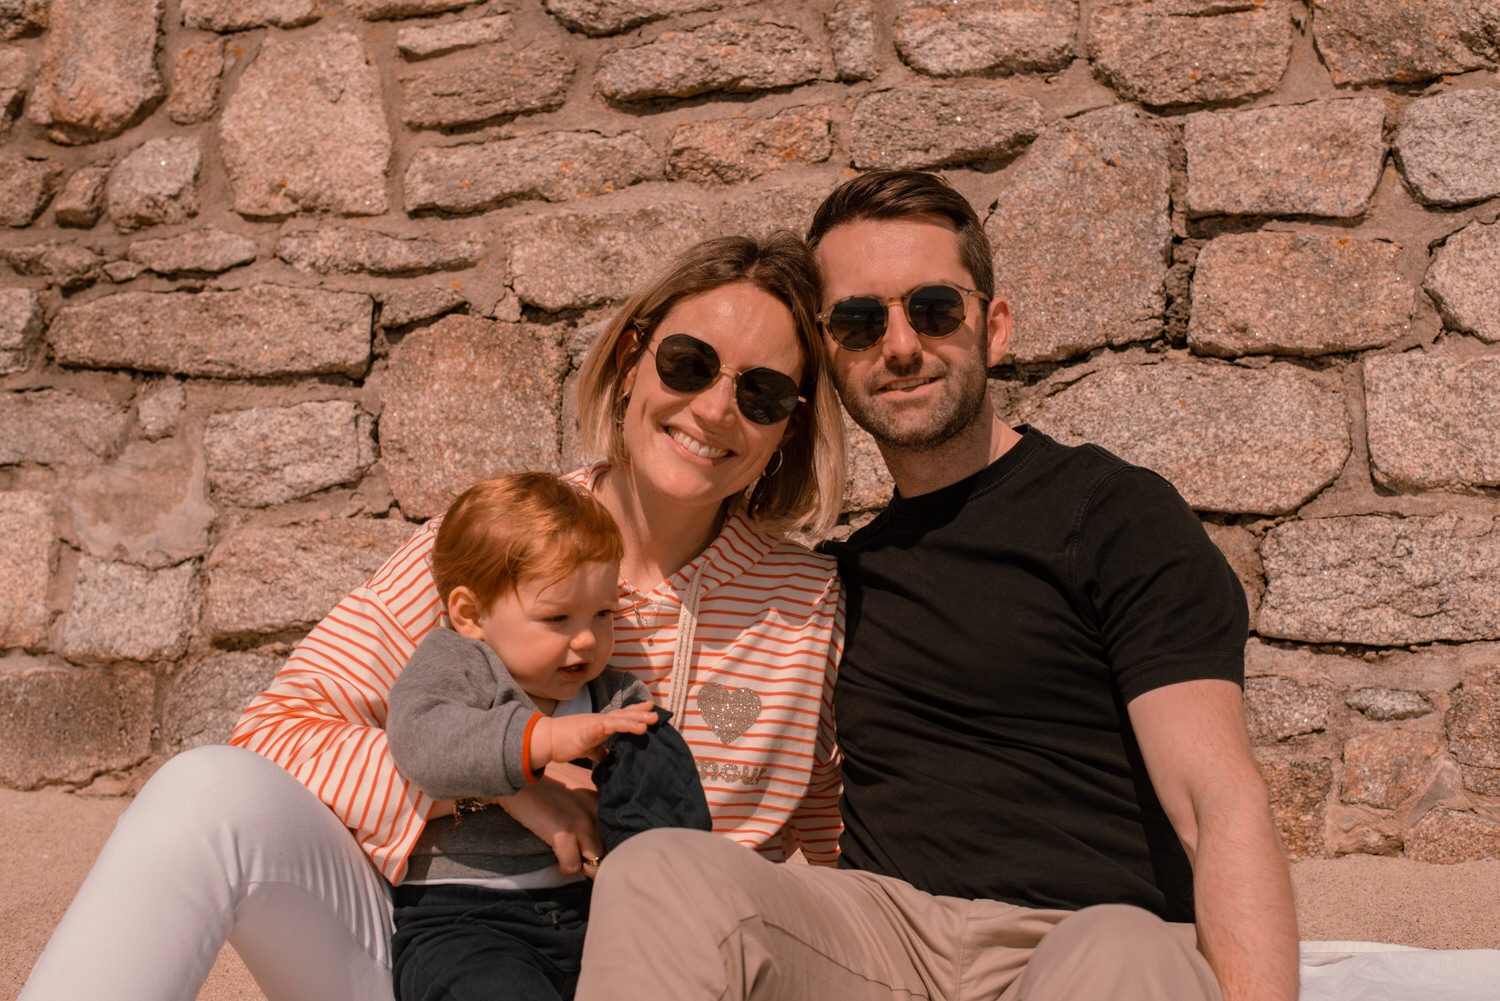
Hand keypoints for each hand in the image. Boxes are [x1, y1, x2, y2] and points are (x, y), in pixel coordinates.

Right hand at [495, 761, 604, 875]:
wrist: (519, 777)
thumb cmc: (544, 787)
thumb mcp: (575, 791)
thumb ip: (589, 808)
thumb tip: (596, 835)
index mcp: (601, 800)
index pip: (620, 831)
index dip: (611, 844)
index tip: (598, 845)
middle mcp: (597, 811)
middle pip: (613, 850)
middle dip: (599, 859)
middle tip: (581, 855)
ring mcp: (581, 822)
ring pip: (596, 862)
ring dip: (583, 864)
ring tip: (570, 856)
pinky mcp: (563, 833)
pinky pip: (572, 866)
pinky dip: (564, 866)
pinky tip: (557, 857)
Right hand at [530, 703, 657, 765]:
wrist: (547, 738)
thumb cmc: (567, 740)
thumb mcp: (588, 746)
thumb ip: (599, 750)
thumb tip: (608, 758)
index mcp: (602, 723)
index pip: (623, 715)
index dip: (637, 711)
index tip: (651, 707)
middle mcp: (599, 721)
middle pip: (623, 716)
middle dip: (640, 716)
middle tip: (656, 716)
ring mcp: (591, 725)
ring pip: (613, 722)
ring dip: (629, 722)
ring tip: (644, 726)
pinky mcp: (581, 734)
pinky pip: (593, 730)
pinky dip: (601, 728)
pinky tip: (608, 727)